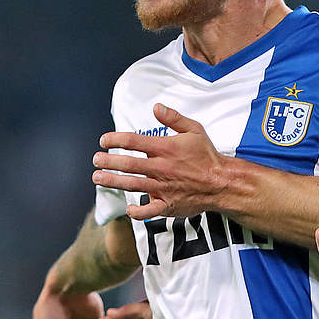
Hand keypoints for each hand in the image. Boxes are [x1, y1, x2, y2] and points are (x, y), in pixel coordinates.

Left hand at [92, 103, 226, 220]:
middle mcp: (162, 168)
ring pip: (132, 185)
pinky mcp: (168, 205)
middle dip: (108, 161)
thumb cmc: (207, 155)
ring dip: (112, 181)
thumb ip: (174, 118)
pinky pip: (148, 211)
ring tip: (97, 178)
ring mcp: (164, 188)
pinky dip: (136, 212)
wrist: (222, 182)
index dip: (115, 139)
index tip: (104, 140)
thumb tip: (156, 107)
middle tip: (96, 160)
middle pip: (128, 164)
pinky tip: (129, 209)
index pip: (134, 141)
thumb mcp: (195, 129)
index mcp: (166, 148)